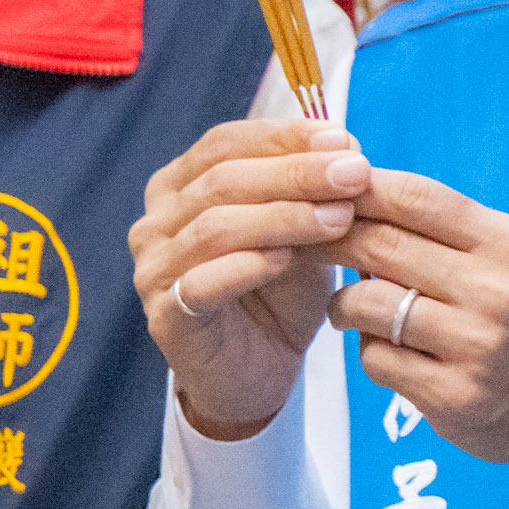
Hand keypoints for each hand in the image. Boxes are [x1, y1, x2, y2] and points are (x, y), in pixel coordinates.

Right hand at [133, 116, 365, 441]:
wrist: (261, 371)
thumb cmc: (279, 291)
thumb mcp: (303, 229)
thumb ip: (313, 191)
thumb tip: (346, 149)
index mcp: (181, 186)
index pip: (226, 143)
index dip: (285, 137)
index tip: (344, 141)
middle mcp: (157, 222)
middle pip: (224, 180)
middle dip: (297, 173)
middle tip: (355, 175)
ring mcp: (153, 269)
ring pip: (215, 227)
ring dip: (284, 217)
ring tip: (340, 219)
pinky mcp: (164, 317)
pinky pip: (201, 283)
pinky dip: (247, 266)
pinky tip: (287, 260)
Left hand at [329, 171, 508, 469]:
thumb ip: (455, 232)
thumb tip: (368, 200)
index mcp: (508, 244)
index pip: (418, 198)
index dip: (362, 188)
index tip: (328, 191)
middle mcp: (493, 289)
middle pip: (381, 244)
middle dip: (333, 239)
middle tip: (310, 243)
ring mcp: (473, 344)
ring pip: (368, 304)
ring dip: (344, 304)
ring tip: (350, 309)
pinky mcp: (453, 395)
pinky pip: (376, 360)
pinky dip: (368, 350)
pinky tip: (384, 349)